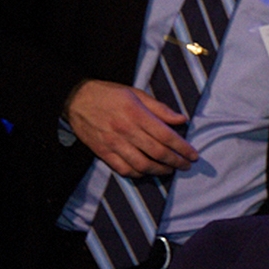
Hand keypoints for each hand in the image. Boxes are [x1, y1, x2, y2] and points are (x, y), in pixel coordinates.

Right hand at [65, 80, 196, 176]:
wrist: (75, 99)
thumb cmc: (109, 95)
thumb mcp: (136, 94)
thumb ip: (160, 108)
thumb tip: (182, 119)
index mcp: (136, 114)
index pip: (166, 136)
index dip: (183, 148)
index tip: (193, 155)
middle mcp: (125, 130)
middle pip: (157, 153)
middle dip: (176, 161)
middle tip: (186, 165)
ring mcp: (113, 143)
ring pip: (143, 165)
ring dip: (160, 170)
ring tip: (170, 169)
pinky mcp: (103, 152)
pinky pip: (124, 169)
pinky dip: (139, 174)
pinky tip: (148, 171)